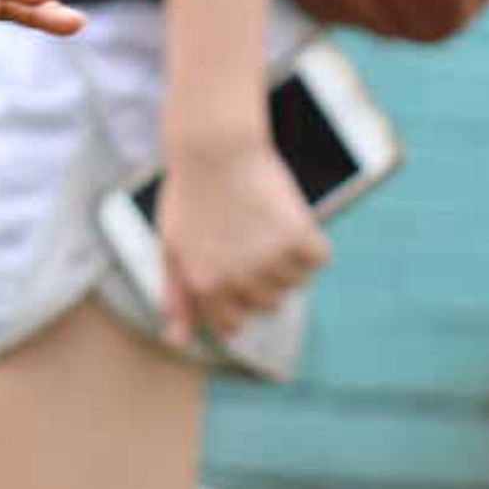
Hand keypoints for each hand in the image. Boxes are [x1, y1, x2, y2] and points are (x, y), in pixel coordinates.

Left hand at [154, 131, 330, 348]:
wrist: (213, 147)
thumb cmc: (189, 195)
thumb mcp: (170, 246)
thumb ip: (175, 297)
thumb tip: (177, 341)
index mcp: (204, 286)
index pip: (232, 326)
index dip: (234, 302)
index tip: (233, 276)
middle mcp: (239, 280)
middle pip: (268, 305)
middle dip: (259, 278)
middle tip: (243, 238)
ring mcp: (270, 260)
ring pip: (295, 282)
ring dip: (285, 257)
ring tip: (260, 222)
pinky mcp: (298, 236)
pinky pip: (318, 258)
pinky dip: (309, 241)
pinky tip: (285, 217)